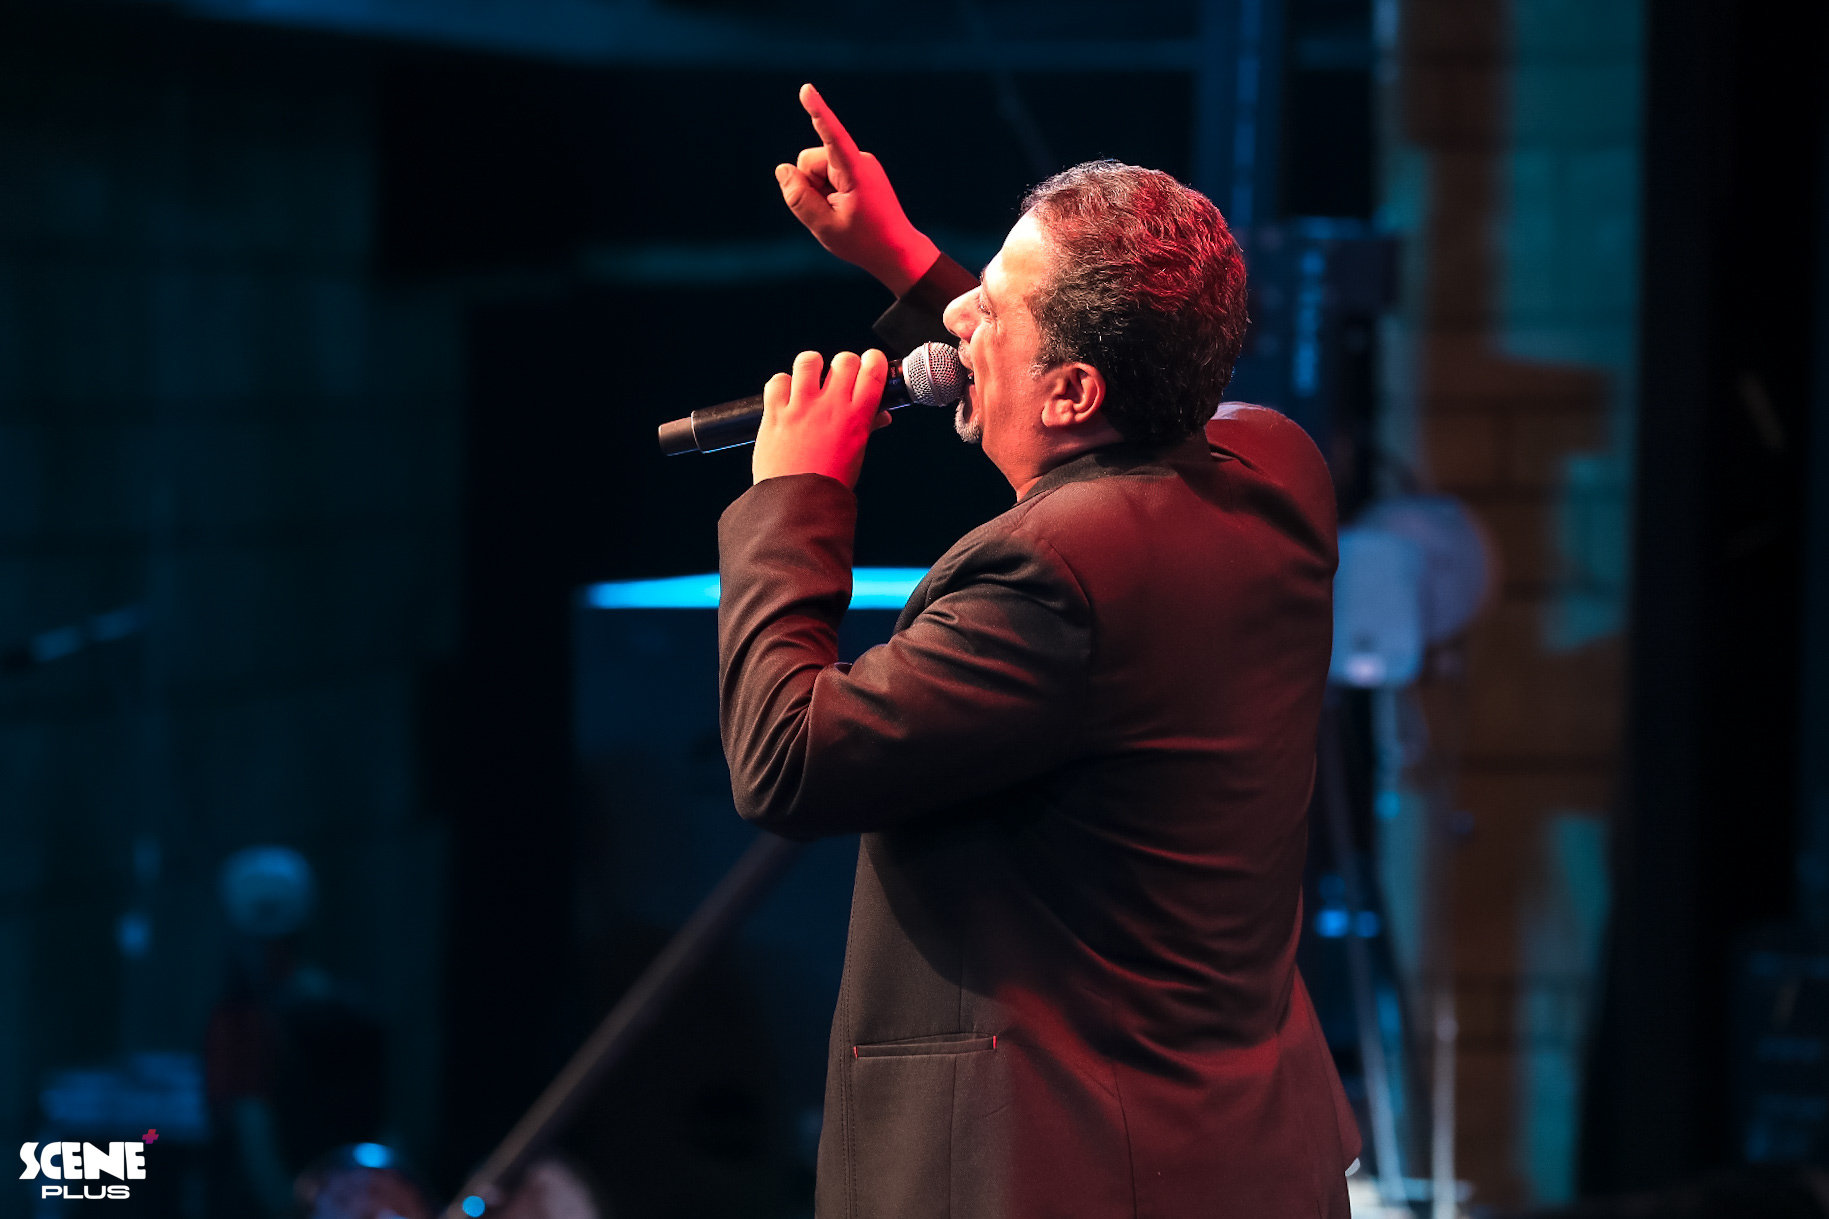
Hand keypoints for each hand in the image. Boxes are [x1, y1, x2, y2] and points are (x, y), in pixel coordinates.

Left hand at [753, 349, 891, 488]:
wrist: (797, 504)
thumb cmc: (828, 485)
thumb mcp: (857, 454)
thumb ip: (867, 427)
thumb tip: (880, 415)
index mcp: (856, 417)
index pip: (873, 371)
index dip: (873, 361)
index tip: (869, 363)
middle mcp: (830, 407)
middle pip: (843, 360)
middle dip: (843, 364)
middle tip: (838, 377)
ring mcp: (801, 407)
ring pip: (808, 361)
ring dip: (811, 366)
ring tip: (809, 379)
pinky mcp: (775, 413)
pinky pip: (777, 380)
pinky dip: (781, 384)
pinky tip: (786, 396)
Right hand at [776, 84, 940, 295]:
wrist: (895, 250)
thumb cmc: (863, 241)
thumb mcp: (824, 226)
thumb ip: (798, 198)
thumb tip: (783, 169)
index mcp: (855, 172)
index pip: (832, 137)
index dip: (818, 112)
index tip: (806, 89)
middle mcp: (859, 160)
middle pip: (809, 161)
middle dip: (809, 185)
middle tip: (831, 213)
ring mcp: (859, 163)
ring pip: (815, 170)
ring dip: (818, 191)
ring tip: (840, 212)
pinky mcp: (856, 170)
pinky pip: (826, 176)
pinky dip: (826, 193)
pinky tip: (843, 209)